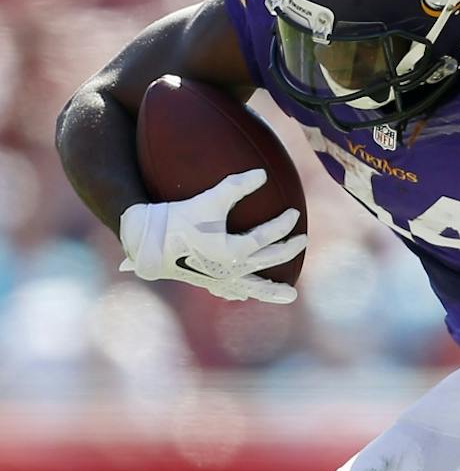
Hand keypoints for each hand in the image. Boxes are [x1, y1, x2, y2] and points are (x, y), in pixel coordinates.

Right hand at [117, 169, 304, 304]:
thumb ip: (236, 186)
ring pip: (253, 287)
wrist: (146, 242)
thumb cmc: (178, 219)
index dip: (284, 224)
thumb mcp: (209, 200)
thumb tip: (262, 174)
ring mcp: (219, 279)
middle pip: (269, 260)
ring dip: (272, 290)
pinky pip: (228, 291)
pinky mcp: (205, 282)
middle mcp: (231, 269)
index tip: (294, 213)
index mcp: (235, 251)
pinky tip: (242, 296)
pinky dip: (239, 292)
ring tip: (291, 296)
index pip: (268, 237)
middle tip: (302, 240)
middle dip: (288, 250)